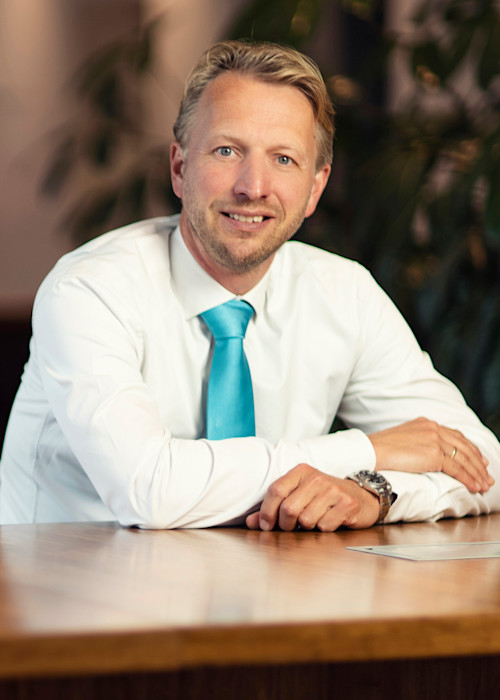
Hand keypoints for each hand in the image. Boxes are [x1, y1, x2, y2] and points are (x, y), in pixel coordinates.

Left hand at [246, 463, 379, 531]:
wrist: (362, 496)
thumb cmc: (325, 498)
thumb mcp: (299, 496)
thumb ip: (274, 507)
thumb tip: (251, 522)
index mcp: (301, 471)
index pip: (275, 490)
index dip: (266, 511)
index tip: (266, 525)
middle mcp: (316, 478)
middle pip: (288, 509)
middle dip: (286, 525)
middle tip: (291, 527)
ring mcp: (333, 490)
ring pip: (306, 520)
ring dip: (307, 527)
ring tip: (314, 520)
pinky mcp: (347, 504)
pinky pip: (324, 526)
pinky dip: (323, 529)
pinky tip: (329, 520)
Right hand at [368, 417, 493, 492]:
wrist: (371, 451)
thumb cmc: (380, 449)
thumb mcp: (403, 439)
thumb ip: (419, 442)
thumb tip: (427, 455)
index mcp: (426, 423)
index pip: (455, 435)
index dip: (470, 448)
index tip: (479, 459)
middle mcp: (433, 428)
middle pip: (464, 446)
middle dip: (478, 463)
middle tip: (487, 475)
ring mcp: (434, 440)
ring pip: (464, 458)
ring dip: (476, 473)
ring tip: (484, 485)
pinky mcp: (434, 454)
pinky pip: (457, 469)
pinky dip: (468, 479)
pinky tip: (474, 487)